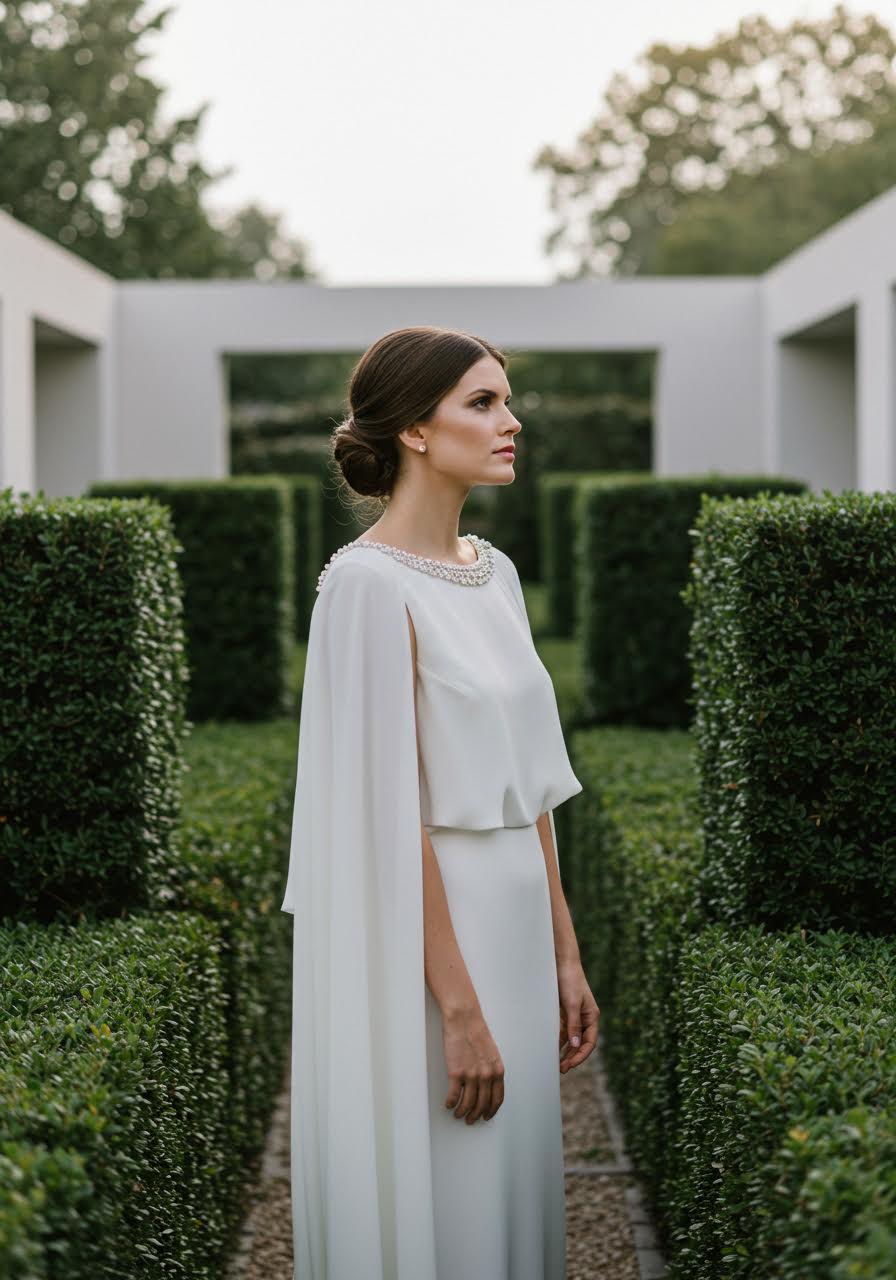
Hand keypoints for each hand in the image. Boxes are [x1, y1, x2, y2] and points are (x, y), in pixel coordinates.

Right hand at [441, 1005, 504, 1124]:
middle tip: (470, 1119)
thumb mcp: (492, 1052)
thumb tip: (487, 1085)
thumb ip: (491, 1069)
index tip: (486, 1116)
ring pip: (467, 1104)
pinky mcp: (455, 1073)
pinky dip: (450, 1103)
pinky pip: (453, 1096)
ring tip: (458, 1114)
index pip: (497, 1099)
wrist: (464, 1019)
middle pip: (482, 1104)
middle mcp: (486, 1076)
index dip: (491, 1110)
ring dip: (462, 1112)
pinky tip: (448, 1104)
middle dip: (476, 1115)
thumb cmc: (476, 1032)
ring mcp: (471, 1075)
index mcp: (497, 1070)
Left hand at [556, 959, 599, 1072]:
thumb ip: (574, 1025)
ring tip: (557, 1063)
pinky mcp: (564, 1012)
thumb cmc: (570, 980)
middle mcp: (585, 1018)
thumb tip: (576, 1045)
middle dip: (573, 1057)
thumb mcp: (572, 1004)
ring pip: (571, 1039)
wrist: (561, 962)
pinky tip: (551, 1048)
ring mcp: (574, 1016)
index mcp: (592, 1016)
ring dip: (565, 1051)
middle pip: (581, 1044)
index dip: (581, 1055)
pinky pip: (562, 1031)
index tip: (570, 1065)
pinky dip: (558, 1040)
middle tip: (561, 1068)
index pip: (590, 1042)